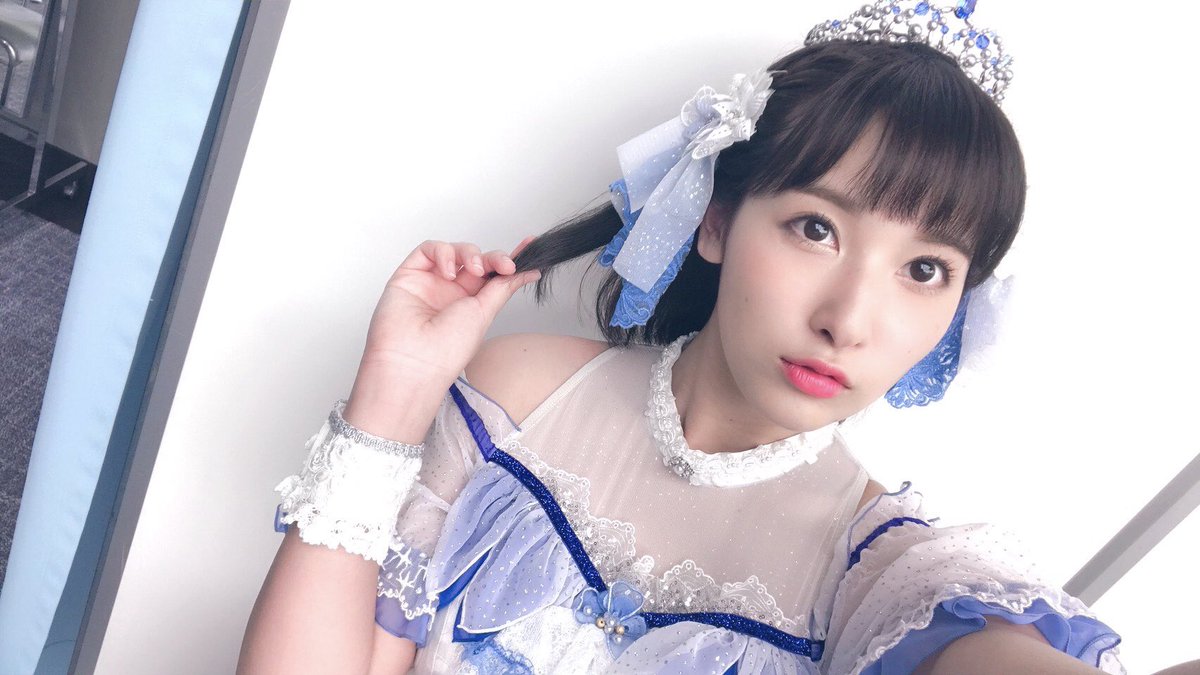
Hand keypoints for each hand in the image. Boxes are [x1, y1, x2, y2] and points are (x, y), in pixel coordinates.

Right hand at [355, 236, 540, 388]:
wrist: (415, 360)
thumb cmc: (447, 349)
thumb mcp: (485, 313)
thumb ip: (503, 287)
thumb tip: (528, 272)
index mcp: (470, 305)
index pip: (491, 275)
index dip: (508, 261)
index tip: (530, 248)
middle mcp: (450, 293)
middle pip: (475, 260)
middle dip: (492, 258)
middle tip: (505, 265)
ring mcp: (430, 282)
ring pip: (454, 251)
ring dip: (470, 254)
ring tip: (474, 269)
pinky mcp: (410, 274)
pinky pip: (428, 250)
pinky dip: (443, 253)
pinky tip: (448, 273)